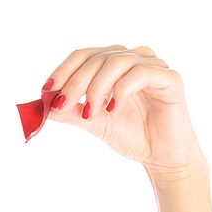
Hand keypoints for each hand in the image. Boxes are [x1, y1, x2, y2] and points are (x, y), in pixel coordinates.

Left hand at [43, 45, 207, 175]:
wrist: (160, 155)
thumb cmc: (130, 134)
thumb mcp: (92, 122)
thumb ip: (69, 112)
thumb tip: (41, 106)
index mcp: (112, 65)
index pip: (83, 56)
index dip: (63, 70)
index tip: (47, 90)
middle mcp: (133, 59)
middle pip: (96, 57)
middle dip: (75, 82)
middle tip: (64, 105)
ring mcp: (152, 66)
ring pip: (116, 61)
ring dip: (97, 87)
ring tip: (92, 113)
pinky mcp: (170, 78)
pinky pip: (141, 73)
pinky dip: (121, 90)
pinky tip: (113, 110)